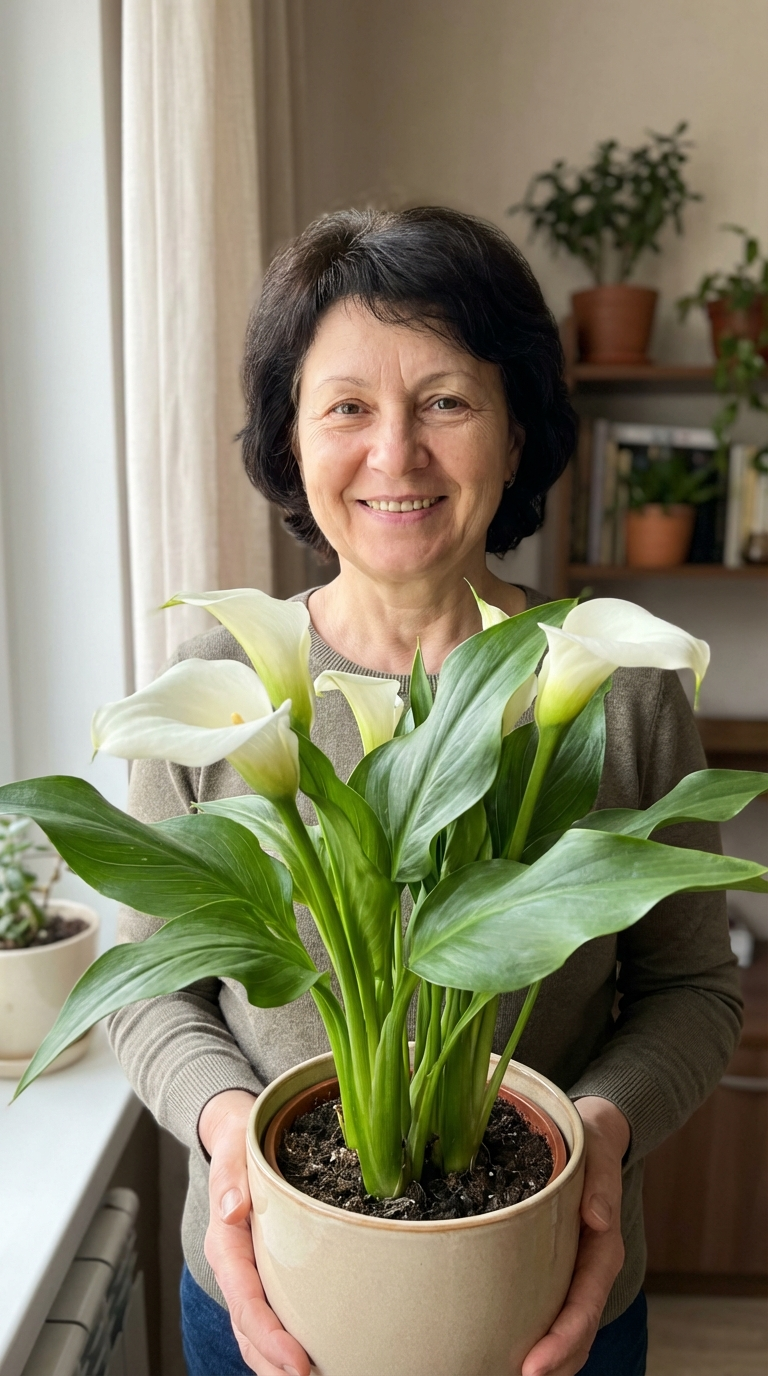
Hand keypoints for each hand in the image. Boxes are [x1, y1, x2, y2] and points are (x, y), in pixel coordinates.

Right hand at [199, 1089, 311, 1375]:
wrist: (234, 1134)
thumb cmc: (238, 1143)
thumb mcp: (235, 1148)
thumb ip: (232, 1177)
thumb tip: (232, 1210)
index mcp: (225, 1243)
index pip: (245, 1298)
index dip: (269, 1334)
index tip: (298, 1361)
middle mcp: (234, 1267)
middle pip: (249, 1328)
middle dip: (274, 1362)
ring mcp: (248, 1273)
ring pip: (255, 1331)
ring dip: (276, 1362)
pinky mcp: (264, 1273)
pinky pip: (268, 1316)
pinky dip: (282, 1344)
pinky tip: (314, 1358)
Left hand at [521, 1096, 629, 1375]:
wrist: (592, 1134)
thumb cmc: (591, 1143)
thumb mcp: (597, 1152)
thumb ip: (600, 1182)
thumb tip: (599, 1218)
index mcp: (603, 1248)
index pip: (585, 1303)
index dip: (563, 1338)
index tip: (533, 1366)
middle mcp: (591, 1269)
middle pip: (578, 1330)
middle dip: (553, 1361)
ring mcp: (576, 1272)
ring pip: (569, 1330)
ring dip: (550, 1359)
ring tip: (508, 1374)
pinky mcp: (558, 1268)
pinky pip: (552, 1311)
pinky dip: (540, 1338)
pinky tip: (508, 1351)